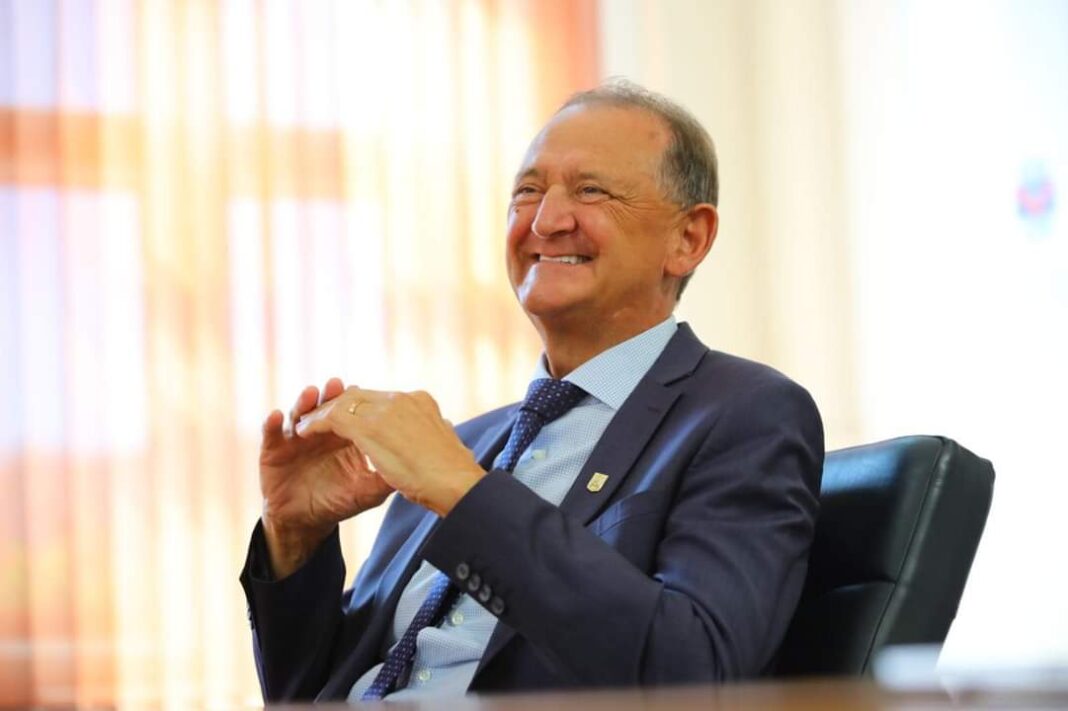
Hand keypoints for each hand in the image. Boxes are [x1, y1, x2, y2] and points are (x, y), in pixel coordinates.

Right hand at [259, 377, 393, 577]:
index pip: (350, 412)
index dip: (353, 401)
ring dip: (304, 401)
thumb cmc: (340, 501)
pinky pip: (271, 434)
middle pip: (325, 406)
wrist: (306, 520)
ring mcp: (296, 437)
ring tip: (311, 394)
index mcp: (345, 435)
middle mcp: (321, 430)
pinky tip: (276, 416)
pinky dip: (272, 424)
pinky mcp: (273, 449)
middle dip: (331, 395)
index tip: (357, 389)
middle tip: (336, 385)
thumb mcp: (367, 491)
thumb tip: (412, 465)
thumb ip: (385, 478)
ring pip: (299, 412)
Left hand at [296, 387, 484, 515]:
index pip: (380, 399)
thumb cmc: (454, 477)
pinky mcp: (369, 426)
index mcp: (420, 403)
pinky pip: (332, 417)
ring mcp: (386, 410)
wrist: (458, 486)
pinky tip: (303, 432)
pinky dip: (314, 423)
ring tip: (305, 425)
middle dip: (335, 406)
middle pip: (359, 396)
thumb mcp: (439, 450)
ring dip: (321, 412)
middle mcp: (402, 400)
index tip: (342, 419)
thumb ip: (428, 439)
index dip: (357, 407)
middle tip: (316, 420)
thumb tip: (434, 435)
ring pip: (342, 402)